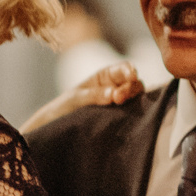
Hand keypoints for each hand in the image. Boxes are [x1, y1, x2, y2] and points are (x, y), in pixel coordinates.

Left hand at [20, 64, 144, 134]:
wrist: (58, 127)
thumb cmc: (65, 106)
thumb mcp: (76, 98)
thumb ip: (94, 95)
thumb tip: (114, 94)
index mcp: (106, 75)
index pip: (124, 68)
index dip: (129, 70)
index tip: (130, 76)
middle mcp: (117, 87)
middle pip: (134, 83)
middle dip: (130, 88)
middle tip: (118, 98)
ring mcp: (121, 103)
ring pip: (136, 99)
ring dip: (133, 101)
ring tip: (120, 106)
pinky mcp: (121, 119)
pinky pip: (133, 115)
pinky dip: (134, 115)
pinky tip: (130, 118)